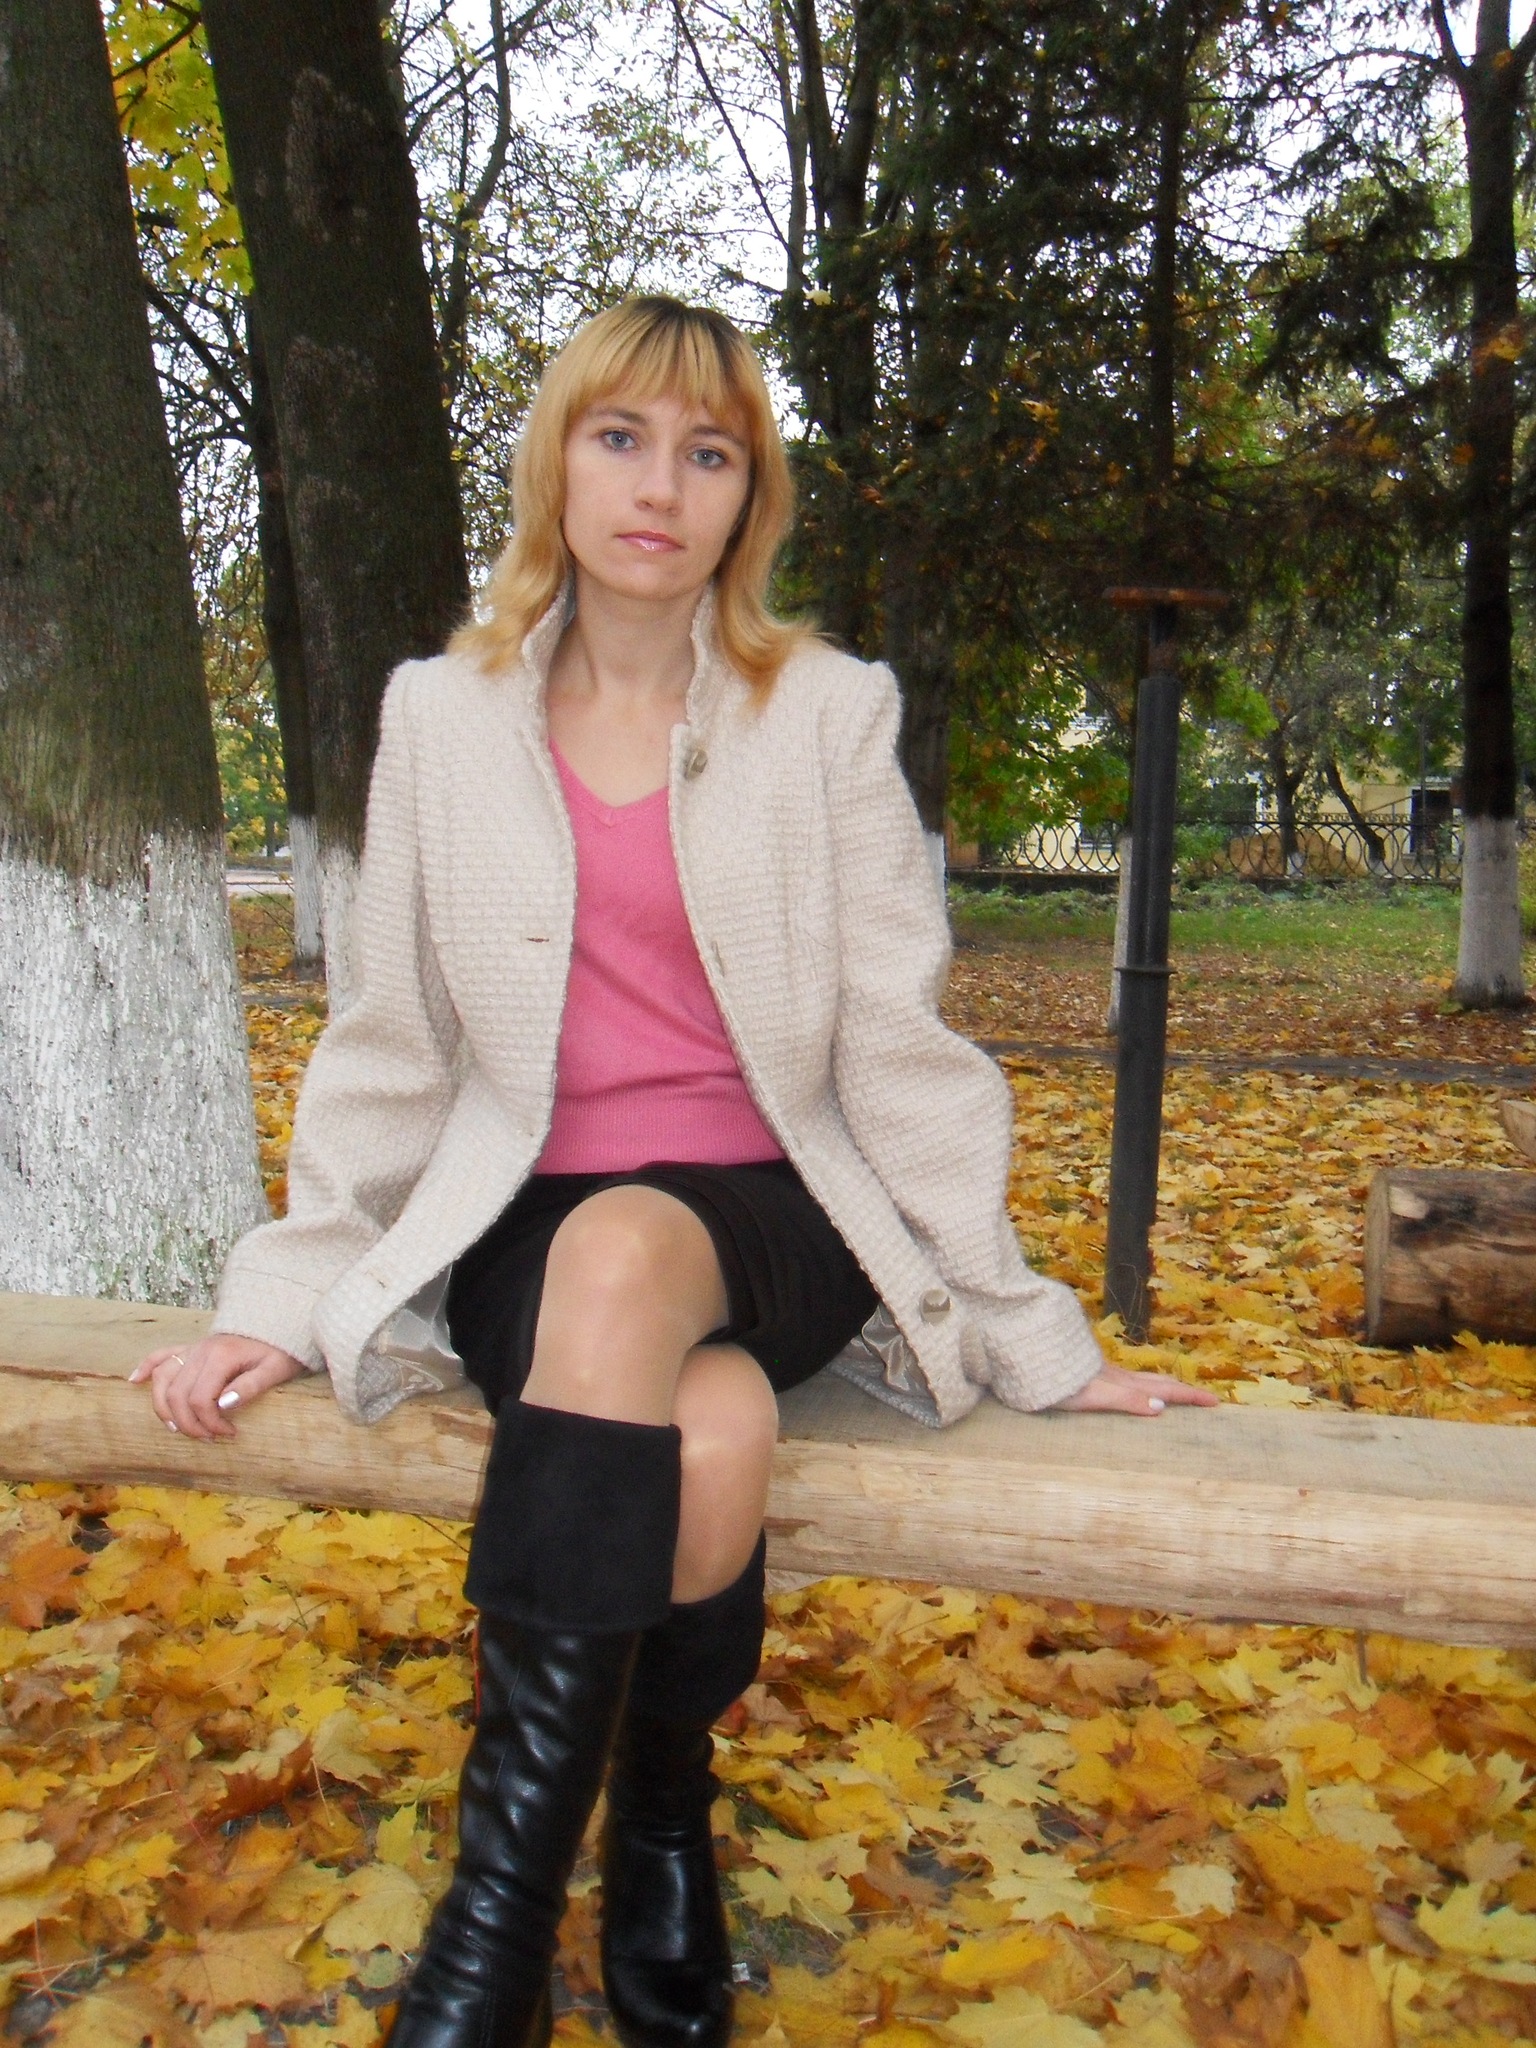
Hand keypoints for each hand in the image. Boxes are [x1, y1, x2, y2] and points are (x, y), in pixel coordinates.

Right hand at [128, 1335, 306, 1440]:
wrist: (280, 1323)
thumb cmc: (280, 1350)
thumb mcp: (275, 1370)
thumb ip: (250, 1387)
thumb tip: (223, 1406)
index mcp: (221, 1356)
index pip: (200, 1399)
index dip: (209, 1423)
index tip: (228, 1434)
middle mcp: (200, 1350)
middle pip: (177, 1394)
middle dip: (188, 1423)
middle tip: (209, 1438)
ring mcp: (193, 1348)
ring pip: (162, 1379)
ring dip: (164, 1408)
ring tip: (178, 1428)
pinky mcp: (190, 1348)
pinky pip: (161, 1355)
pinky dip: (146, 1367)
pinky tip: (135, 1381)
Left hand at [1052, 1363, 1219, 1416]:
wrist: (1027, 1354)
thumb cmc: (1059, 1382)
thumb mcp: (1095, 1396)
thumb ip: (1127, 1400)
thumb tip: (1162, 1409)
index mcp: (1122, 1383)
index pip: (1163, 1390)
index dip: (1188, 1396)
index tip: (1215, 1402)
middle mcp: (1116, 1375)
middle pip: (1156, 1380)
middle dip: (1181, 1390)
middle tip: (1204, 1398)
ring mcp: (1102, 1371)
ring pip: (1140, 1378)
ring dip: (1161, 1385)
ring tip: (1173, 1392)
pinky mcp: (1088, 1371)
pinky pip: (1124, 1379)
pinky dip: (1139, 1384)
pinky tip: (1128, 1386)